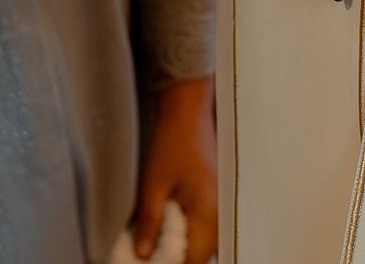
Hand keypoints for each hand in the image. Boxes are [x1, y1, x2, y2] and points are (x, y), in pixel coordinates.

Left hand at [134, 77, 218, 260]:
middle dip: (177, 257)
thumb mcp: (153, 184)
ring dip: (184, 245)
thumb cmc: (172, 144)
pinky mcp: (218, 199)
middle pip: (202, 255)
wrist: (188, 114)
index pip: (195, 260)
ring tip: (157, 234)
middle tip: (150, 248)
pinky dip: (190, 232)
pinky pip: (206, 228)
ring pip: (205, 243)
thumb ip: (149, 221)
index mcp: (209, 213)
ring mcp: (222, 206)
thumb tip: (142, 254)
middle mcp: (222, 214)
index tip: (149, 259)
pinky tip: (170, 221)